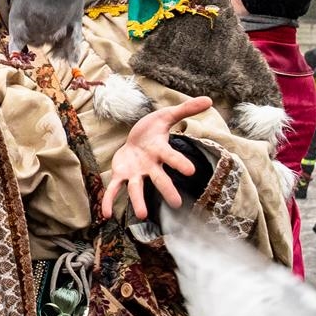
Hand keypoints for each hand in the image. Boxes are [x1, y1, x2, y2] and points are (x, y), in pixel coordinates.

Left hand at [100, 96, 215, 219]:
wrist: (135, 137)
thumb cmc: (153, 128)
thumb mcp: (166, 115)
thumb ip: (186, 109)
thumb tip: (209, 100)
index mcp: (161, 151)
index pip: (172, 157)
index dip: (180, 163)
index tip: (191, 171)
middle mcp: (150, 166)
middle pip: (159, 178)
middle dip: (167, 190)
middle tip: (176, 203)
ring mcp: (136, 173)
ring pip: (137, 189)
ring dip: (139, 202)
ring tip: (142, 216)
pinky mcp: (121, 175)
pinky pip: (115, 190)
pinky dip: (109, 201)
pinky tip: (105, 214)